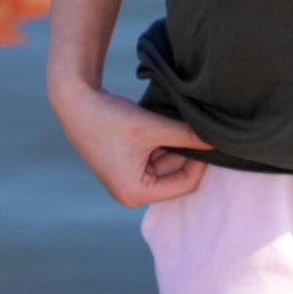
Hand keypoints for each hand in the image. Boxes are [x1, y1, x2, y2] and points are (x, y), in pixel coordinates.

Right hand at [48, 79, 215, 208]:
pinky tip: (165, 122)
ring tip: (177, 121)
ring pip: (166, 163)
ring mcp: (126, 178)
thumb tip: (218, 140)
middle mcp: (130, 192)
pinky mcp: (124, 163)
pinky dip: (162, 141)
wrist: (74, 100)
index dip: (200, 162)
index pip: (183, 185)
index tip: (209, 139)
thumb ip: (187, 136)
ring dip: (174, 144)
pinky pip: (154, 156)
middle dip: (186, 152)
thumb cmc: (109, 117)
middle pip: (175, 175)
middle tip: (199, 128)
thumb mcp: (152, 128)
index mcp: (134, 193)